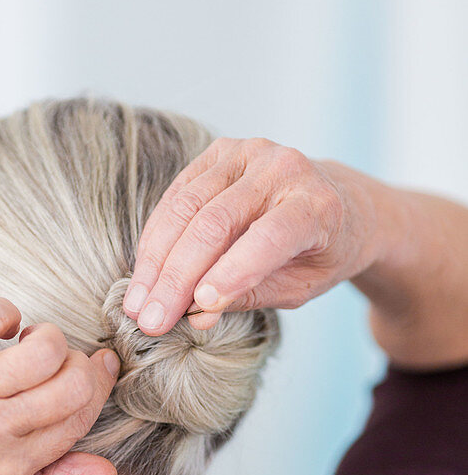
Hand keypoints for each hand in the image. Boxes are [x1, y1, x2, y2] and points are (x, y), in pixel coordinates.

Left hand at [0, 297, 120, 474]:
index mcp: (2, 472)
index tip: (99, 365)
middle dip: (80, 360)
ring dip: (44, 333)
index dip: (97, 386)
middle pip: (74, 383)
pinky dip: (2, 313)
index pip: (79, 419)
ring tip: (24, 338)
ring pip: (45, 346)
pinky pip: (1, 314)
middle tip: (64, 352)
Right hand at [122, 137, 377, 334]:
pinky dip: (155, 237)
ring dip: (155, 261)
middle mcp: (284, 168)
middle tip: (150, 322)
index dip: (232, 272)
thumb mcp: (301, 287)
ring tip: (136, 305)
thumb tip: (196, 315)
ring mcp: (249, 153)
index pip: (269, 237)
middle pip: (216, 223)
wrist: (337, 199)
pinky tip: (144, 274)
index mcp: (318, 204)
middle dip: (177, 277)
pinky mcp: (220, 152)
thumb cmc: (320, 254)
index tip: (197, 310)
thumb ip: (252, 296)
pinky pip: (176, 196)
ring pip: (187, 208)